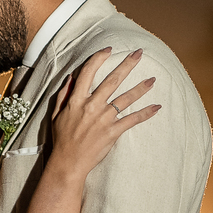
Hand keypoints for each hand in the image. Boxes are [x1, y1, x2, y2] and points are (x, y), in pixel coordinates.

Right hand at [49, 47, 159, 176]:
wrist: (68, 162)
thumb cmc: (61, 139)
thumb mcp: (56, 114)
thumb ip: (63, 94)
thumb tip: (71, 77)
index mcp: (77, 100)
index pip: (88, 73)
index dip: (99, 58)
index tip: (109, 50)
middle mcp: (92, 106)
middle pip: (112, 80)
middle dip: (127, 65)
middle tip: (139, 53)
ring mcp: (104, 119)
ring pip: (126, 98)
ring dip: (141, 88)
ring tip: (153, 80)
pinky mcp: (113, 132)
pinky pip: (132, 120)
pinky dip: (146, 113)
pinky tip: (156, 107)